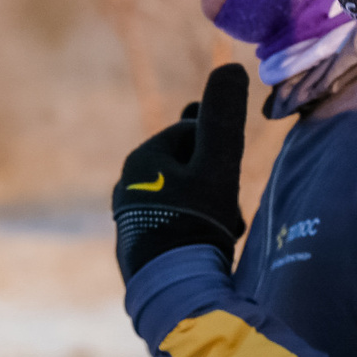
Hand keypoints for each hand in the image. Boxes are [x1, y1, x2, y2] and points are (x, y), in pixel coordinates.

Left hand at [112, 64, 249, 280]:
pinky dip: (192, 230)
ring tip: (221, 233)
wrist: (173, 290)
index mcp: (142, 160)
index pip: (192, 134)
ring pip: (181, 198)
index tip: (228, 180)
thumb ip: (223, 117)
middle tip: (228, 211)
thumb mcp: (217, 164)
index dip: (218, 154)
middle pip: (187, 168)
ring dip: (206, 210)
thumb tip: (230, 66)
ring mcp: (129, 219)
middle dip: (212, 184)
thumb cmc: (195, 222)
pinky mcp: (136, 248)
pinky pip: (172, 224)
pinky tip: (204, 248)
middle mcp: (126, 185)